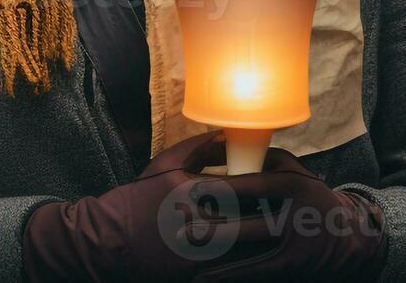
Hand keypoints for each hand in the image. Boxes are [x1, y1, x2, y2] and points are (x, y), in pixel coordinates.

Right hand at [22, 131, 278, 282]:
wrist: (108, 241)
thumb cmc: (137, 198)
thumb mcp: (163, 166)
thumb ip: (198, 148)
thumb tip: (228, 136)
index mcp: (191, 192)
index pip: (239, 187)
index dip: (266, 187)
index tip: (286, 185)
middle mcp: (195, 222)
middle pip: (247, 222)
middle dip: (274, 220)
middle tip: (297, 216)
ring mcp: (194, 251)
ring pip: (242, 250)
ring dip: (265, 245)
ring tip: (286, 238)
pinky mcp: (192, 273)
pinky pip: (229, 270)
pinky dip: (247, 264)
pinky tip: (261, 259)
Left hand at [197, 147, 385, 281]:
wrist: (346, 236)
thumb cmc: (309, 194)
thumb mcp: (294, 170)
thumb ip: (263, 160)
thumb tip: (223, 150)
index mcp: (295, 185)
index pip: (256, 185)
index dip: (224, 187)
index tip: (193, 188)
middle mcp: (295, 217)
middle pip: (250, 224)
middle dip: (214, 229)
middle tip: (181, 228)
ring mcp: (293, 245)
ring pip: (248, 251)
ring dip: (215, 254)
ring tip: (186, 253)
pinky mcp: (289, 266)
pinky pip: (252, 271)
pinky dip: (227, 274)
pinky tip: (202, 278)